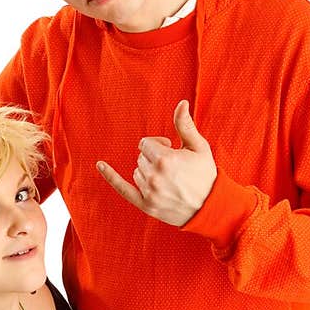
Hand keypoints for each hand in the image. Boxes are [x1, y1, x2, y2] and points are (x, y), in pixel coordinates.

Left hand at [96, 99, 216, 226]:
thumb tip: (181, 103)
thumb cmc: (206, 174)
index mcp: (165, 160)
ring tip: (168, 179)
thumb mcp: (199, 147)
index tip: (172, 151)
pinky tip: (99, 165)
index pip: (145, 144)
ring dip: (148, 172)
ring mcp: (149, 192)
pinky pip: (122, 188)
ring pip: (136, 172)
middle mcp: (154, 176)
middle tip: (174, 168)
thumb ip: (185, 125)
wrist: (210, 207)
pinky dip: (110, 177)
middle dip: (154, 159)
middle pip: (140, 158)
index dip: (159, 146)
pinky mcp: (146, 205)